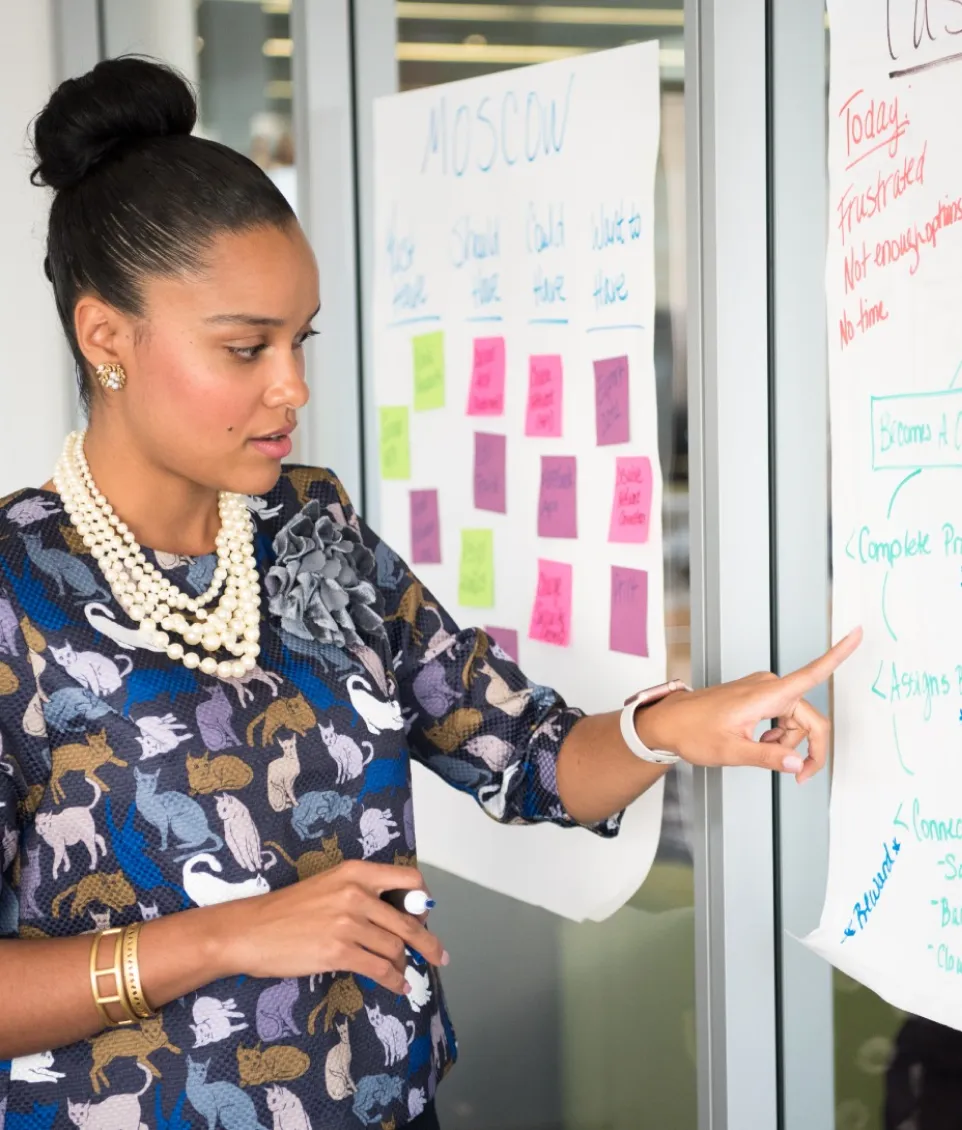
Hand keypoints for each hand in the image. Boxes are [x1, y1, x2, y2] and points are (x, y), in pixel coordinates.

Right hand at [223, 861, 447, 994]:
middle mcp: (357, 893)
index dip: (423, 902)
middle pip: (409, 920)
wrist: (250, 930)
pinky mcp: (339, 952)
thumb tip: (395, 917)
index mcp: (356, 872)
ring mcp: (348, 923)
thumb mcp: (329, 886)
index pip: (409, 881)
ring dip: (404, 965)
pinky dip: (394, 981)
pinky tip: (398, 987)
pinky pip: (380, 969)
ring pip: (395, 947)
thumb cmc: (286, 910)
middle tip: (439, 955)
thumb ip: (362, 894)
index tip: (424, 917)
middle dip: (428, 943)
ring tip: (404, 974)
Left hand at [637, 628, 861, 782]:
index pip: (812, 672)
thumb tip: (798, 765)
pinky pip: (782, 717)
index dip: (838, 654)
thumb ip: (769, 758)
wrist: (669, 722)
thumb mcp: (732, 751)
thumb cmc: (693, 731)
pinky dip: (777, 735)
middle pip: (809, 718)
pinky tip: (758, 742)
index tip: (858, 633)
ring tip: (759, 752)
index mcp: (767, 694)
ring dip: (787, 743)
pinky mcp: (757, 696)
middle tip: (799, 777)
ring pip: (795, 722)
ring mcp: (763, 690)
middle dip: (807, 748)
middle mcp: (769, 687)